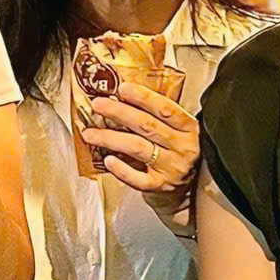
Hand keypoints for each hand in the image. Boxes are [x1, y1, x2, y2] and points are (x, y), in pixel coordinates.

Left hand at [83, 79, 201, 220]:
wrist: (187, 190)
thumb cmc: (176, 153)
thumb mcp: (177, 132)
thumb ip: (158, 117)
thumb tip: (121, 96)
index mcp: (189, 129)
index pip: (166, 109)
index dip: (143, 98)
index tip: (122, 88)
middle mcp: (183, 147)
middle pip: (147, 126)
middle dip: (119, 113)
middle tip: (98, 105)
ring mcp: (172, 168)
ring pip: (137, 148)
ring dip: (110, 138)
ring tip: (90, 133)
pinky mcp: (160, 186)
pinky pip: (137, 178)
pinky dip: (121, 169)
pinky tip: (108, 160)